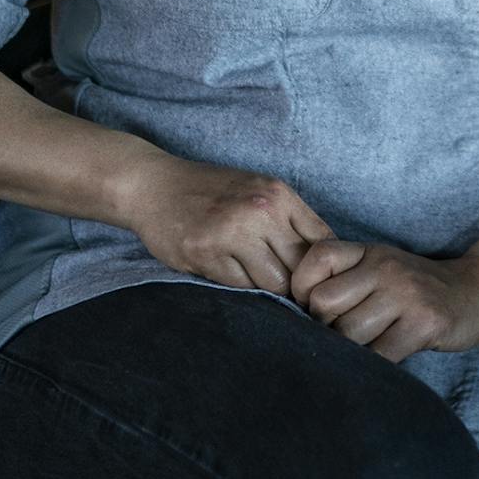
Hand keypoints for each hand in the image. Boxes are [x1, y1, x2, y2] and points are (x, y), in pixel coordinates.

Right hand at [119, 152, 331, 296]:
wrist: (155, 186)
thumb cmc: (212, 191)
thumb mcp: (259, 190)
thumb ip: (289, 219)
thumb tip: (324, 260)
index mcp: (279, 195)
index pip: (323, 241)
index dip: (322, 266)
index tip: (314, 278)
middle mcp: (260, 211)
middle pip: (300, 268)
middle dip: (297, 284)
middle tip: (288, 292)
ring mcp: (232, 233)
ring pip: (272, 284)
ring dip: (267, 290)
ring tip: (255, 280)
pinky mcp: (206, 255)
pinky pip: (239, 288)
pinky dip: (239, 288)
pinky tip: (230, 273)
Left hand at [290, 241, 478, 362]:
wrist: (477, 291)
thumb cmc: (416, 288)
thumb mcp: (381, 269)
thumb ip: (344, 280)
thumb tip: (293, 316)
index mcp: (369, 252)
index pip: (317, 258)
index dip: (302, 288)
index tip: (311, 309)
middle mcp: (385, 267)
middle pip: (324, 304)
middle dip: (324, 328)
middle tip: (340, 336)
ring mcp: (406, 294)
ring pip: (348, 334)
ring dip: (350, 351)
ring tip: (366, 348)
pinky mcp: (424, 324)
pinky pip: (379, 355)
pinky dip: (373, 366)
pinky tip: (383, 360)